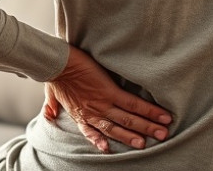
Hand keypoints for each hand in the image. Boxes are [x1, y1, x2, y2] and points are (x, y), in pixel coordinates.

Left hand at [44, 45, 171, 152]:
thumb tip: (48, 113)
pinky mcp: (110, 92)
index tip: (111, 150)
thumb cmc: (54, 74)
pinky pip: (133, 104)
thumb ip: (52, 105)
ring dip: (147, 127)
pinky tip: (160, 115)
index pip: (95, 132)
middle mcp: (94, 113)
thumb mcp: (51, 94)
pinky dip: (148, 111)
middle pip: (118, 130)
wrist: (57, 62)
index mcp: (80, 114)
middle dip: (137, 137)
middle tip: (153, 143)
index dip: (103, 142)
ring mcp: (103, 103)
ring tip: (163, 133)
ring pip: (129, 120)